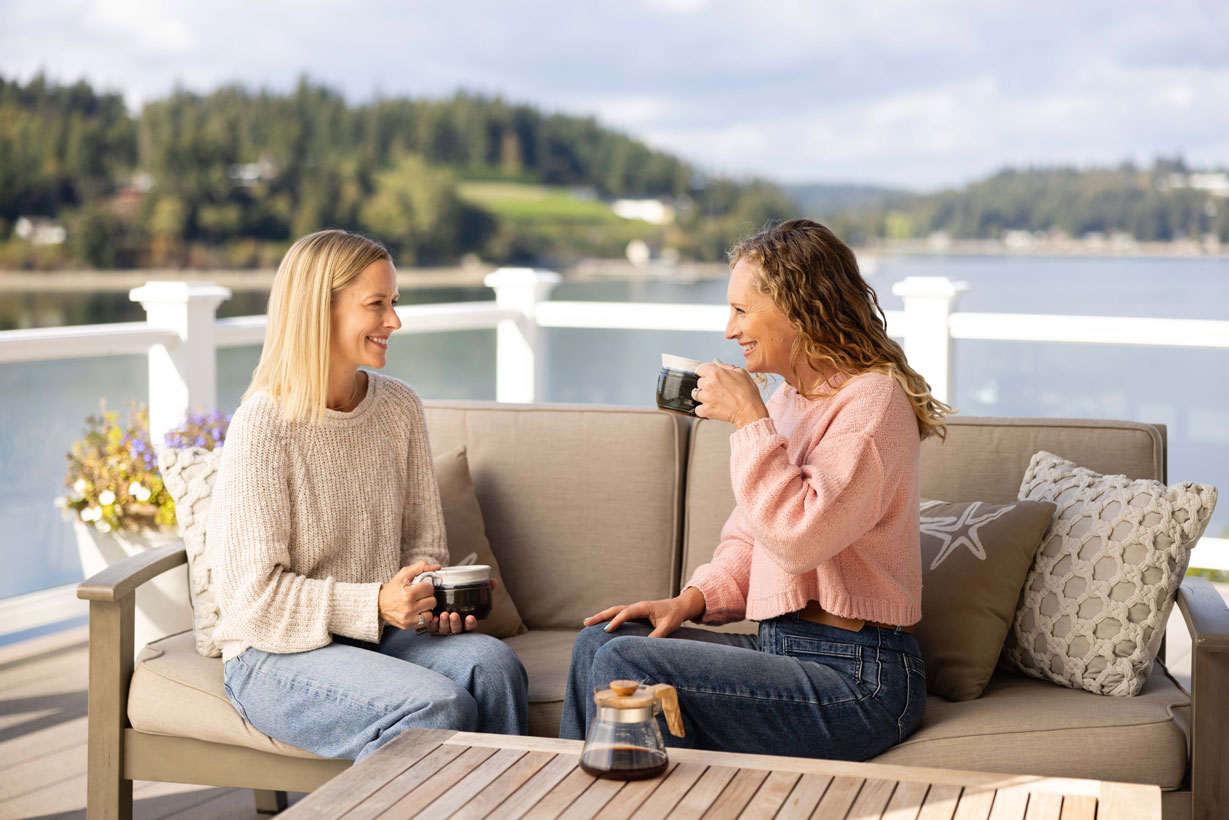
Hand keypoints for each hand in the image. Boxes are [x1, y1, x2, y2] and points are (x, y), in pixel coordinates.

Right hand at [378, 560, 439, 629]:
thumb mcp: (404, 574)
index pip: (430, 588)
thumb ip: (421, 567)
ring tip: (418, 604)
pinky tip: (416, 611)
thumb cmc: (392, 589)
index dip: (426, 586)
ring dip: (426, 608)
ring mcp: (409, 619)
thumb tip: (437, 567)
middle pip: (432, 601)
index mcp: (408, 594)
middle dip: (427, 597)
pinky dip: (423, 616)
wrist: (378, 604)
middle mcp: (409, 608)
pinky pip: (425, 622)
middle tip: (419, 596)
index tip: (420, 587)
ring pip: (431, 612)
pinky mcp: (408, 626)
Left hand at [425, 578, 497, 635]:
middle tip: (454, 615)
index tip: (470, 617)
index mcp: (465, 621)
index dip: (471, 624)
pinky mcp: (433, 626)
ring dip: (445, 623)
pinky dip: (434, 624)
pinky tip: (434, 617)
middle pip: (457, 630)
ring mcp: (444, 628)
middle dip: (456, 623)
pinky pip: (433, 628)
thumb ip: (483, 587)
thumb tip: (494, 581)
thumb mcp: (471, 592)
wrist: (439, 596)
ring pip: (445, 630)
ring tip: (444, 614)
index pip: (470, 627)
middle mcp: (456, 626)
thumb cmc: (459, 596)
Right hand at [584, 587, 705, 637]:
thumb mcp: (668, 626)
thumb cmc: (674, 615)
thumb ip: (657, 635)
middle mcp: (637, 606)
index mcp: (643, 607)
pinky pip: (619, 614)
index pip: (626, 613)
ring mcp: (635, 609)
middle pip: (615, 609)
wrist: (679, 607)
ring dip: (602, 616)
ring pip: (615, 611)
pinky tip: (601, 624)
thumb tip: (645, 646)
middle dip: (600, 616)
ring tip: (587, 622)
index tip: (606, 630)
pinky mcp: (635, 613)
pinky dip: (609, 618)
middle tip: (586, 622)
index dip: (616, 621)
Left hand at [693, 362, 768, 428]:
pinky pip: (697, 409)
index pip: (700, 369)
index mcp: (715, 373)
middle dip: (706, 385)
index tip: (709, 377)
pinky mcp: (705, 410)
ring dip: (703, 396)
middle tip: (718, 389)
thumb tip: (716, 362)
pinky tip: (713, 407)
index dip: (706, 373)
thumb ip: (725, 366)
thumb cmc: (748, 393)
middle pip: (699, 382)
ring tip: (715, 399)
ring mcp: (706, 398)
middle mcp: (708, 384)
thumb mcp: (741, 372)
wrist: (750, 411)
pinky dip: (703, 409)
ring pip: (696, 394)